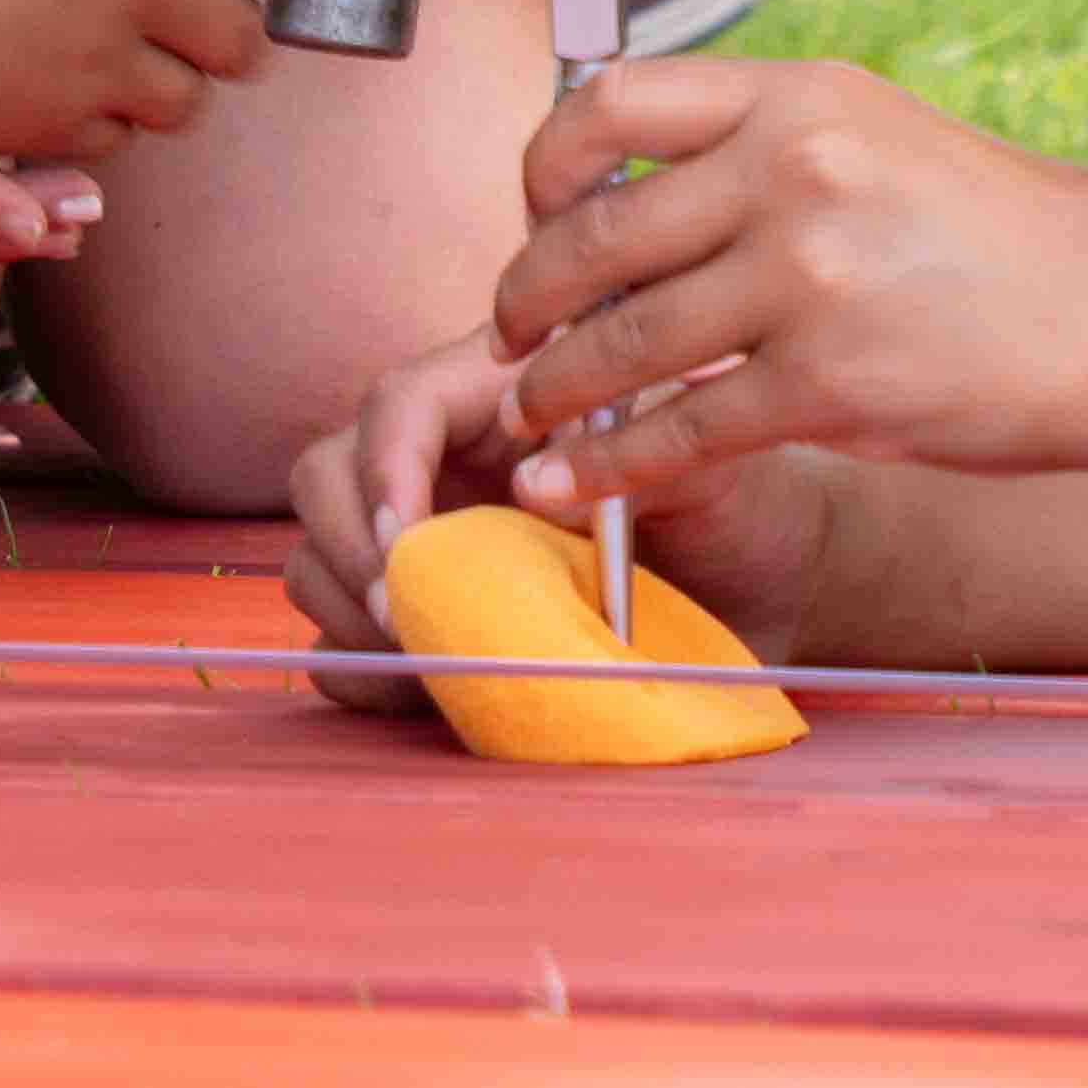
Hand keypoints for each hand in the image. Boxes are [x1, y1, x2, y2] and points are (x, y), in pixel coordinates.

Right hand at [0, 0, 286, 159]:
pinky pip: (113, 142)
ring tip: (103, 65)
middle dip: (216, 40)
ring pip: (185, 103)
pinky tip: (46, 93)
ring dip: (155, 89)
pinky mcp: (60, 118)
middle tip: (174, 32)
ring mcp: (109, 50)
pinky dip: (91, 126)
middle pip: (245, 39)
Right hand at [279, 322, 850, 708]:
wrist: (769, 587)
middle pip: (327, 475)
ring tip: (427, 656)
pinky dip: (363, 673)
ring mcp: (428, 547)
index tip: (411, 542)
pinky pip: (344, 647)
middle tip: (405, 616)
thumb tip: (537, 485)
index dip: (385, 466)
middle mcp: (444, 464)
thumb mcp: (712, 467)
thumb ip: (635, 453)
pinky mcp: (429, 624)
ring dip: (350, 614)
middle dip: (352, 543)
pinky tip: (428, 691)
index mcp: (498, 396)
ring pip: (318, 560)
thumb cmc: (742, 504)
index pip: (400, 403)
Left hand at [492, 56, 1087, 495]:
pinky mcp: (836, 382)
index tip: (535, 219)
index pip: (607, 101)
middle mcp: (791, 167)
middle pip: (591, 234)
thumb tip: (633, 212)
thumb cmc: (1004, 233)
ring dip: (551, 391)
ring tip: (532, 419)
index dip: (542, 168)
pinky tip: (572, 485)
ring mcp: (811, 275)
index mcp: (795, 94)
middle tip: (508, 340)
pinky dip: (607, 464)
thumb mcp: (875, 137)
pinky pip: (680, 430)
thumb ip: (760, 157)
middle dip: (524, 301)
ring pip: (620, 340)